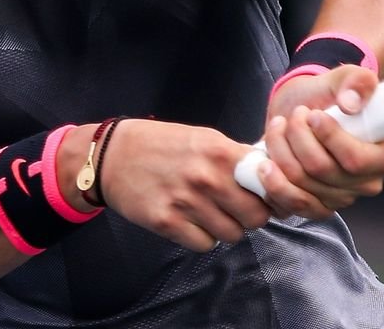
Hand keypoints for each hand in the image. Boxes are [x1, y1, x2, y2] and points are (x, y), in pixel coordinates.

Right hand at [98, 119, 275, 251]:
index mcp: (220, 152)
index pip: (267, 185)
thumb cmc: (163, 144)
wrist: (113, 155)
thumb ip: (236, 157)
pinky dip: (203, 238)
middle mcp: (207, 177)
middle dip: (250, 216)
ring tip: (211, 214)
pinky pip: (204, 244)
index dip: (270, 195)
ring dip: (226, 228)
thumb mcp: (204, 138)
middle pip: (255, 217)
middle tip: (237, 209)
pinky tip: (192, 222)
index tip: (264, 197)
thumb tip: (269, 174)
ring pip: (232, 234)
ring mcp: (186, 202)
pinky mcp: (166, 223)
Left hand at [258, 65, 383, 216]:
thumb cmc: (331, 95)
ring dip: (281, 152)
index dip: (329, 138)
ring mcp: (339, 200)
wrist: (305, 109)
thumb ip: (357, 81)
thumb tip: (351, 103)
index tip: (313, 114)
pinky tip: (265, 161)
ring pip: (302, 185)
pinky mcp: (314, 207)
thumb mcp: (345, 77)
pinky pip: (291, 205)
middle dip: (299, 138)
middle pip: (322, 171)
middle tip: (295, 114)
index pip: (356, 160)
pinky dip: (273, 182)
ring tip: (279, 127)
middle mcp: (366, 185)